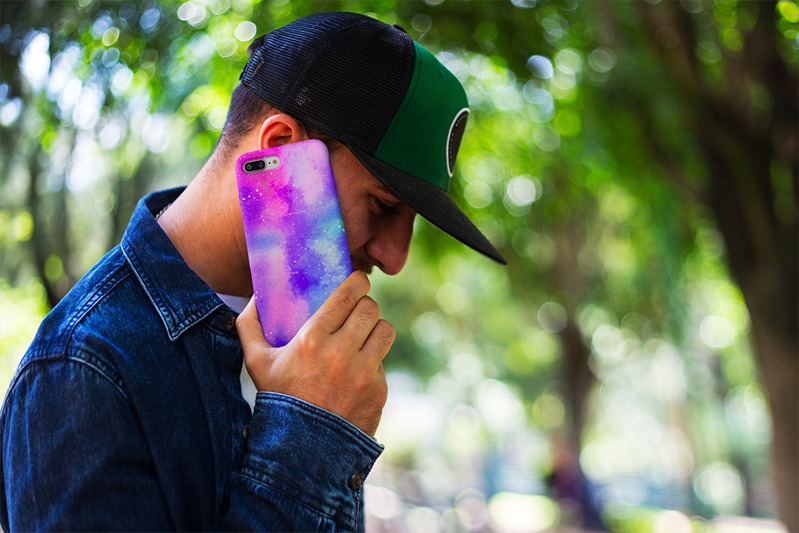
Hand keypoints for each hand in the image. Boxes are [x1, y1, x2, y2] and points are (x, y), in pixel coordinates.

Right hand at [236, 272, 393, 436]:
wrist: (302, 449)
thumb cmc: (278, 399)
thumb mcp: (256, 362)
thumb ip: (249, 326)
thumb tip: (254, 297)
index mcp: (312, 340)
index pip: (348, 296)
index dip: (358, 282)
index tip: (359, 281)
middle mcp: (341, 353)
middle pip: (370, 309)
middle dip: (366, 305)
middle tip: (359, 310)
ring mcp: (363, 373)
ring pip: (385, 330)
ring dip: (375, 329)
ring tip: (365, 335)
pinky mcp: (378, 390)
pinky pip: (383, 362)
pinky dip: (373, 362)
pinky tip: (358, 370)